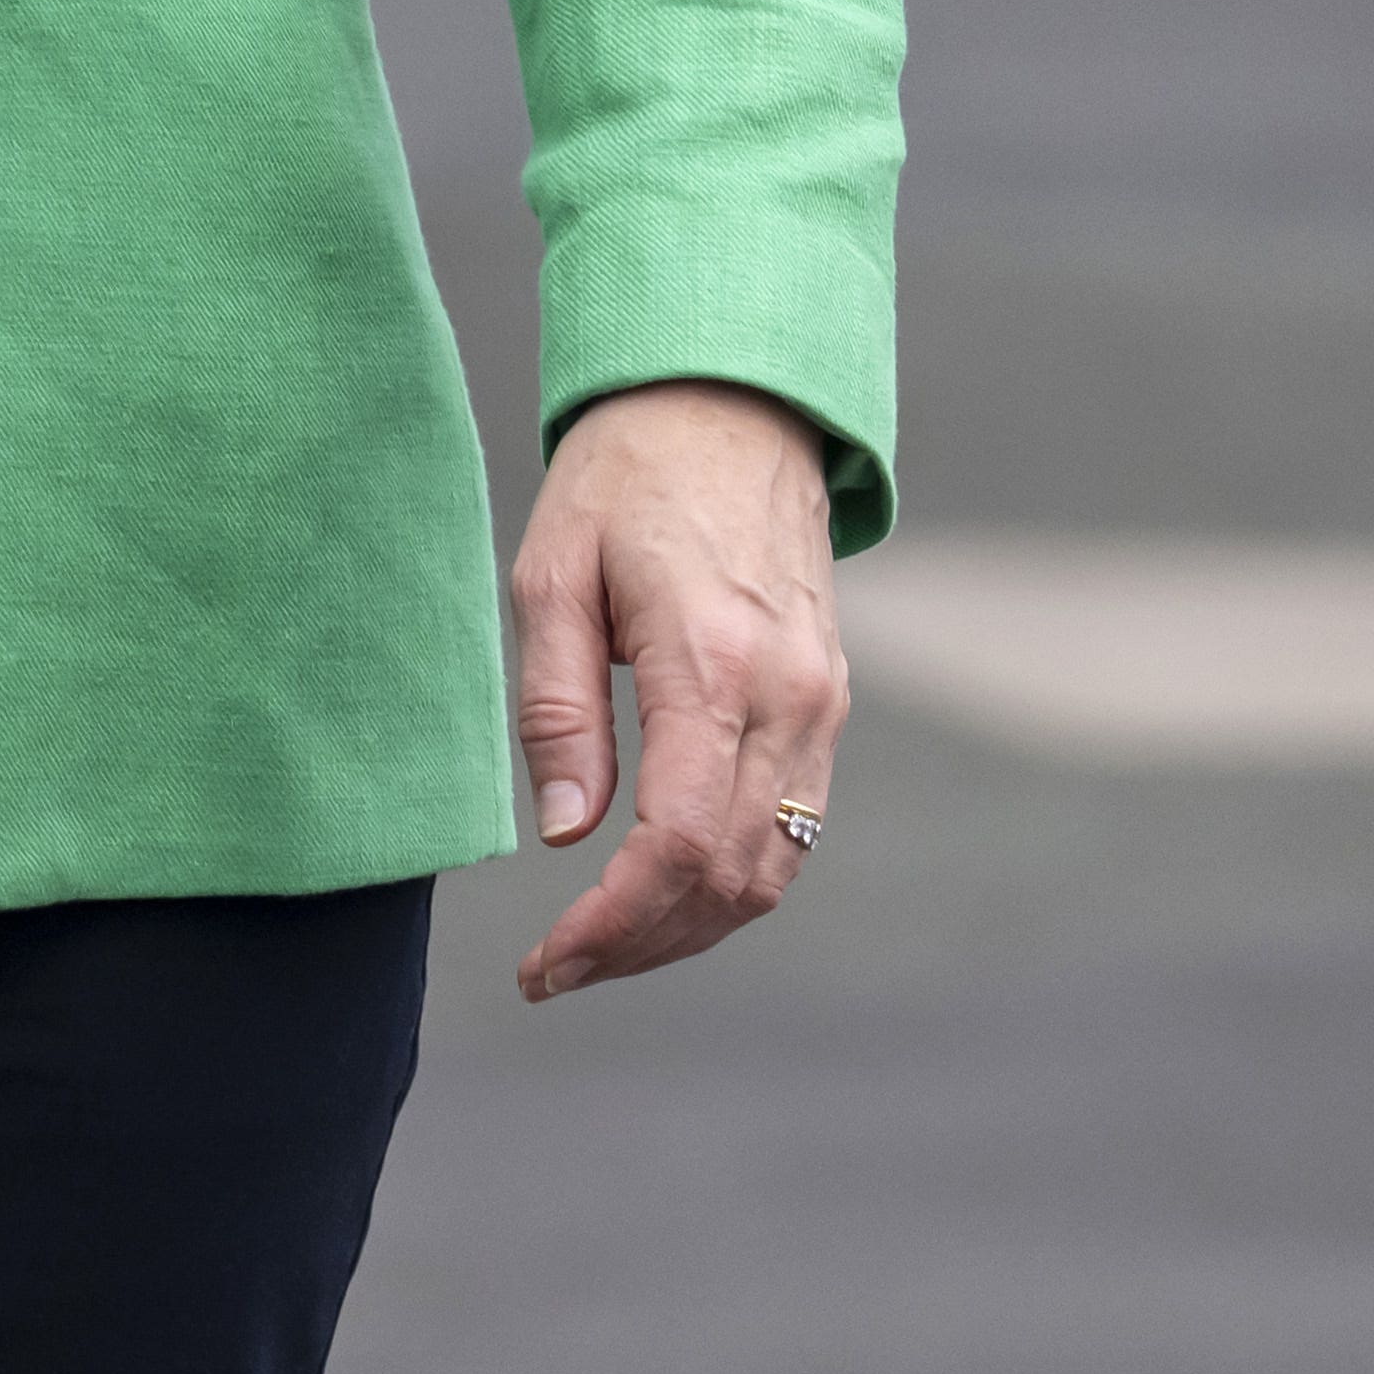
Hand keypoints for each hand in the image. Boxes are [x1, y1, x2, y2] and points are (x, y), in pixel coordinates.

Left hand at [506, 378, 849, 1000]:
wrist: (732, 404)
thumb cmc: (624, 477)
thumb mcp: (552, 572)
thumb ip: (558, 708)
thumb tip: (563, 835)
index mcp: (710, 661)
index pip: (676, 842)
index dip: (611, 924)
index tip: (545, 961)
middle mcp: (786, 695)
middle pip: (729, 878)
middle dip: (641, 945)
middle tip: (556, 969)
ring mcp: (821, 704)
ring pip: (772, 868)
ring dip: (688, 928)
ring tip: (599, 946)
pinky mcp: (828, 703)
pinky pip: (791, 827)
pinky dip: (730, 881)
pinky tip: (660, 892)